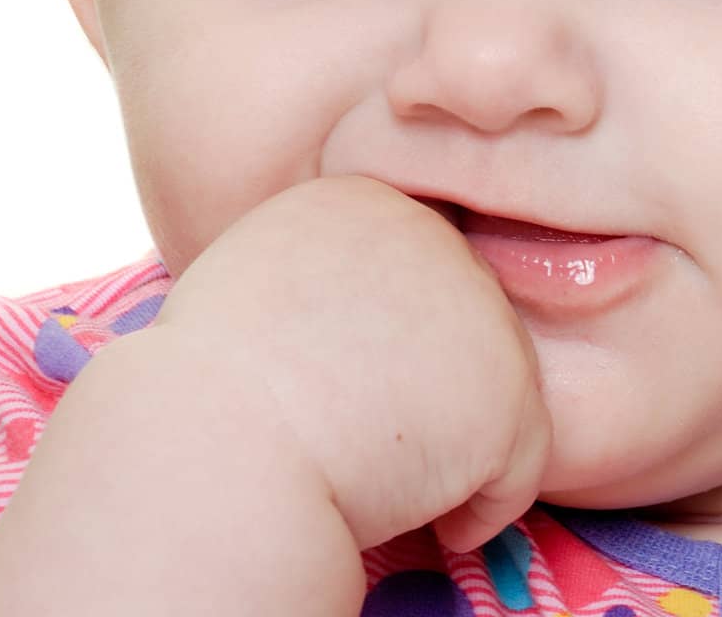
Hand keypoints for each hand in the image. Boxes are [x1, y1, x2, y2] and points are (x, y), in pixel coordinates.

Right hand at [151, 173, 553, 551]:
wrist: (214, 450)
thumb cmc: (205, 397)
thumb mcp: (250, 291)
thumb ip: (319, 281)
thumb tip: (357, 329)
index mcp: (360, 200)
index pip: (404, 273)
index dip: (376, 344)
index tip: (326, 387)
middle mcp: (431, 232)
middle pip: (456, 319)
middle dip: (422, 385)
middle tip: (359, 435)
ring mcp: (478, 304)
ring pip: (493, 388)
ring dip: (448, 443)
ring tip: (377, 473)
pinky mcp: (507, 385)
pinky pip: (515, 464)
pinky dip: (476, 507)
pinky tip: (424, 521)